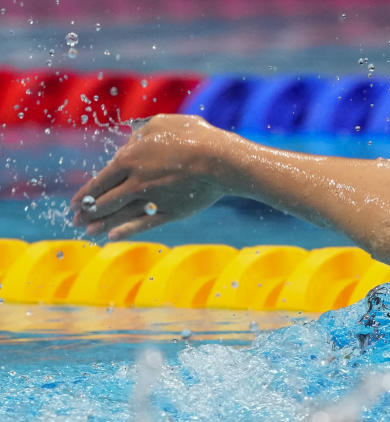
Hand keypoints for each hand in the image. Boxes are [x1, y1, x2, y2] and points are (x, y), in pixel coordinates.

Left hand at [70, 114, 227, 239]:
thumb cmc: (192, 137)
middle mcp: (135, 182)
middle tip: (76, 219)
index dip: (85, 194)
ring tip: (88, 232)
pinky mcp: (171, 211)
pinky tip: (113, 236)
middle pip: (105, 200)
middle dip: (88, 211)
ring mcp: (153, 199)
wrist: (220, 160)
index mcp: (129, 160)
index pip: (100, 181)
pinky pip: (145, 223)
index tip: (76, 202)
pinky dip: (127, 230)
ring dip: (101, 223)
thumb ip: (139, 134)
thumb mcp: (160, 124)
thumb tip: (130, 143)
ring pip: (120, 214)